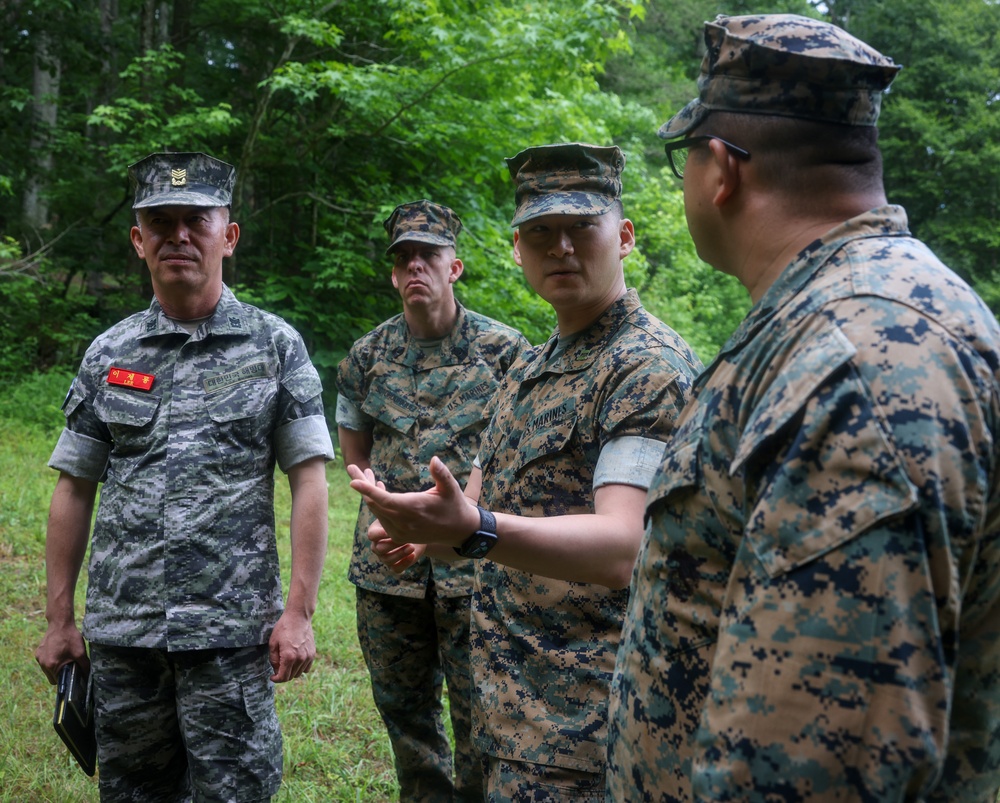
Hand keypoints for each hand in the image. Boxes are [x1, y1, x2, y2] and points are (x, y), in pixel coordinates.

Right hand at [35, 623, 88, 684]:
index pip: (56, 682)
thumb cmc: (70, 637)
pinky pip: (44, 661)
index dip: (64, 680)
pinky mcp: (38, 652)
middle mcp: (42, 663)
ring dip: (55, 666)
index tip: (70, 675)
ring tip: (64, 658)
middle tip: (69, 666)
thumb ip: (84, 666)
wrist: (60, 623)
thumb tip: (88, 675)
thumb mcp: (80, 653)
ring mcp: (39, 657)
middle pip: (51, 676)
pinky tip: (59, 652)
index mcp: (51, 665)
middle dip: (60, 673)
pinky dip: (51, 660)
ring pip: (47, 669)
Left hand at [268, 611, 315, 682]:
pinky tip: (295, 661)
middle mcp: (300, 659)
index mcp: (289, 657)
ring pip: (299, 673)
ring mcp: (308, 656)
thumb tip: (276, 670)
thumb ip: (274, 660)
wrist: (299, 617)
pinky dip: (301, 668)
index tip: (272, 677)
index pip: (283, 677)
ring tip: (286, 663)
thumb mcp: (273, 643)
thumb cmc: (284, 628)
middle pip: (291, 676)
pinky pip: (307, 668)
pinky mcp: (312, 653)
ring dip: (291, 672)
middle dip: (283, 675)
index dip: (276, 679)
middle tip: (278, 669)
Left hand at [348, 456, 477, 546]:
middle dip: (362, 485)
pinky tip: (377, 489)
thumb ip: (442, 474)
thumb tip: (434, 459)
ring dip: (369, 494)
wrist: (458, 531)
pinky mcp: (398, 535)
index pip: (385, 499)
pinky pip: (381, 517)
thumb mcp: (451, 488)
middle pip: (375, 503)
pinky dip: (376, 504)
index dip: (368, 490)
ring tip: (365, 474)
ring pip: (376, 510)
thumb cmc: (455, 505)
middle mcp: (403, 522)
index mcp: (414, 508)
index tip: (353, 481)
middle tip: (351, 467)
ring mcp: (399, 531)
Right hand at [369, 522, 426, 572]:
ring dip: (400, 553)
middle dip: (393, 543)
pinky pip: (396, 569)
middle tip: (405, 537)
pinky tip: (413, 554)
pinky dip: (405, 563)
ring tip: (411, 547)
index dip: (380, 534)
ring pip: (387, 560)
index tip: (390, 531)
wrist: (417, 533)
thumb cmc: (406, 521)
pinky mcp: (394, 565)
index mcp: (376, 532)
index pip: (372, 535)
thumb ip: (395, 518)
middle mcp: (377, 546)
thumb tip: (394, 516)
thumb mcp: (401, 517)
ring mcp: (384, 557)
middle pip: (379, 549)